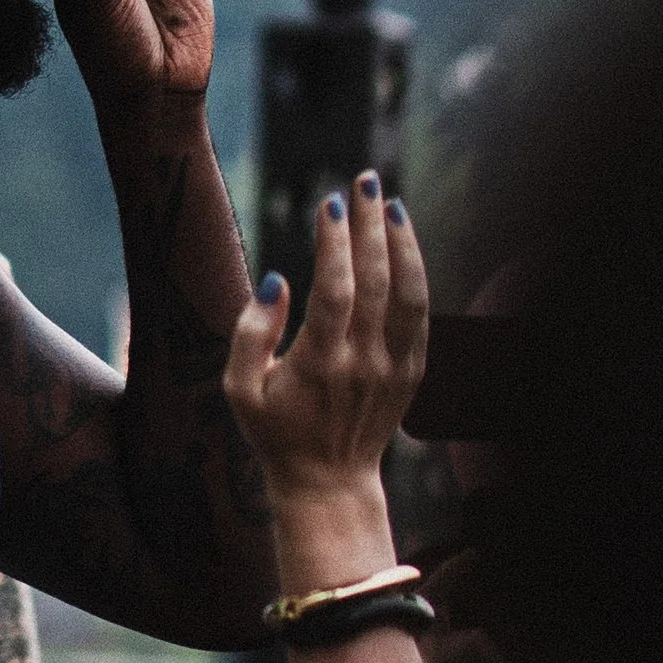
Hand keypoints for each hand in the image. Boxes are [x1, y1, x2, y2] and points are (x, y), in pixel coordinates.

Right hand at [224, 172, 428, 571]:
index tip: (329, 202)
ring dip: (402, 244)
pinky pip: (422, 316)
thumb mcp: (240, 390)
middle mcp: (362, 364)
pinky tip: (405, 245)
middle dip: (370, 224)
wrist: (327, 481)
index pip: (335, 290)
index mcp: (318, 364)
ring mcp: (393, 369)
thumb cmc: (274, 431)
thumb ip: (250, 333)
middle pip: (376, 281)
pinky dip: (417, 276)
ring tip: (391, 204)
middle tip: (365, 180)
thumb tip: (277, 280)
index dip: (335, 243)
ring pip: (408, 295)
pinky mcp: (411, 373)